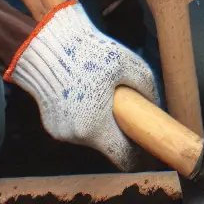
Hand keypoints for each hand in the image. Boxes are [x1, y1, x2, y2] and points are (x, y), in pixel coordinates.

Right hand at [5, 0, 158, 169]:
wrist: (48, 45)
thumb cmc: (88, 53)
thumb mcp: (127, 64)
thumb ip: (146, 88)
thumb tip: (155, 105)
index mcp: (93, 127)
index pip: (122, 158)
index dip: (138, 155)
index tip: (147, 147)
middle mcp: (74, 135)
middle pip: (107, 144)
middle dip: (120, 132)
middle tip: (128, 113)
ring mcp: (60, 131)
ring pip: (91, 135)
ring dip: (101, 123)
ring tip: (103, 96)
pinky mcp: (50, 124)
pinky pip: (76, 126)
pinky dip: (84, 116)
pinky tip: (86, 95)